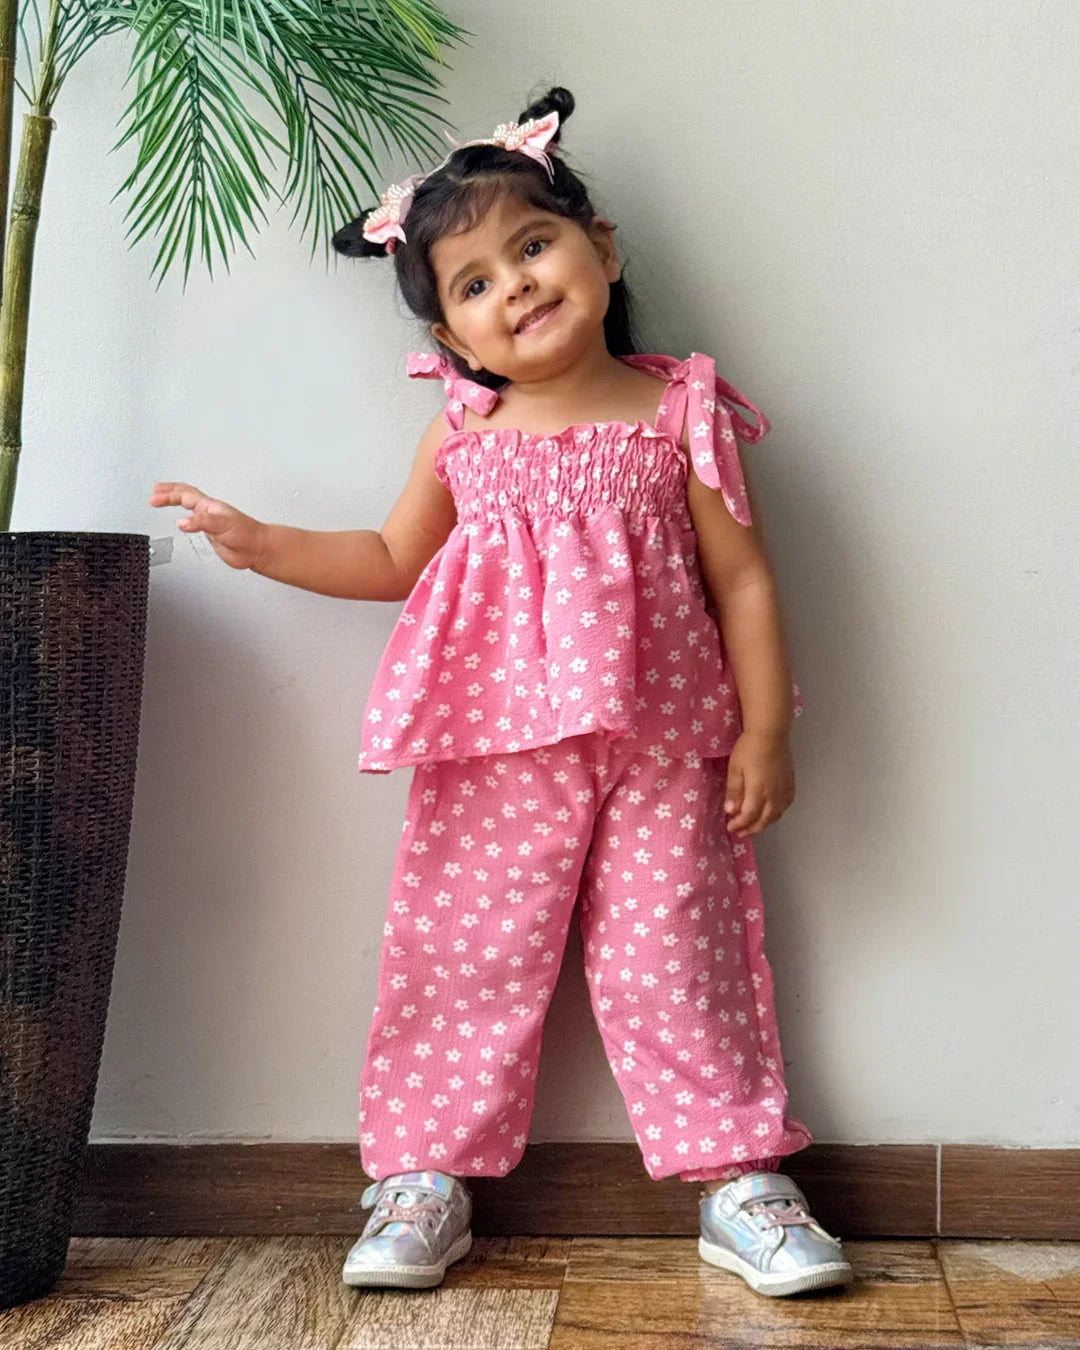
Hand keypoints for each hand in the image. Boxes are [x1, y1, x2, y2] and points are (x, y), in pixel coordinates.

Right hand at [149, 481, 267, 570]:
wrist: (257, 549)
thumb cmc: (246, 534)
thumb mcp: (221, 524)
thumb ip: (201, 522)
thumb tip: (182, 523)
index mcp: (209, 506)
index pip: (184, 495)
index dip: (168, 494)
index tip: (154, 497)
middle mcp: (208, 512)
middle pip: (185, 496)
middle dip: (168, 492)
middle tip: (155, 491)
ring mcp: (210, 523)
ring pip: (189, 507)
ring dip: (175, 502)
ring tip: (163, 500)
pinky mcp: (212, 535)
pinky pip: (194, 524)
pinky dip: (184, 521)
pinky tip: (183, 524)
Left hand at [724, 731, 794, 837]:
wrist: (771, 733)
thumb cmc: (749, 748)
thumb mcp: (735, 769)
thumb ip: (734, 791)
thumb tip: (731, 811)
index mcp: (758, 791)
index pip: (749, 816)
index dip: (739, 824)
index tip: (730, 827)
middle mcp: (774, 794)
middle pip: (764, 819)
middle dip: (752, 829)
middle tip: (741, 833)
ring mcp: (784, 789)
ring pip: (776, 814)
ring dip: (765, 823)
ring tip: (755, 826)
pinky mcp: (790, 783)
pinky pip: (787, 804)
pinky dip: (778, 813)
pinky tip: (772, 813)